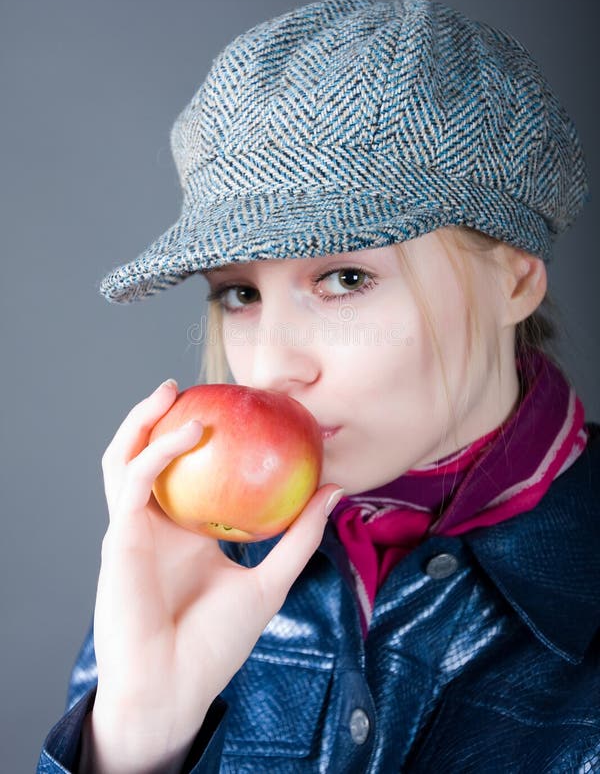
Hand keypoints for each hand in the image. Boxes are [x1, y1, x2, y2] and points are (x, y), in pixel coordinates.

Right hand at [84, 378, 342, 773]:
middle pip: (145, 457)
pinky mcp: (120, 537)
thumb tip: (335, 489)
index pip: (185, 474)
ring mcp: (133, 528)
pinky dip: (157, 452)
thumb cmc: (216, 644)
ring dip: (143, 422)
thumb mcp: (269, 583)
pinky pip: (134, 482)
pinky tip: (189, 432)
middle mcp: (155, 525)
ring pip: (124, 459)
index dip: (198, 438)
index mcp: (184, 533)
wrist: (176, 687)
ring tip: (172, 391)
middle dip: (157, 417)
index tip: (231, 406)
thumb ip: (298, 537)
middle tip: (189, 386)